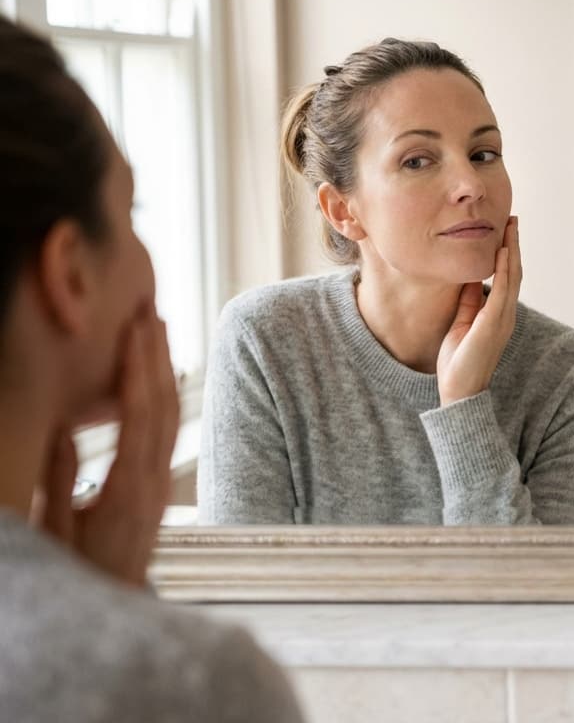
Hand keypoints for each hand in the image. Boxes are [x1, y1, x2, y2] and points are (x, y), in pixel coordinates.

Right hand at [35, 310, 178, 588]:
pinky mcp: (156, 491)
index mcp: (128, 489)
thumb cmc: (74, 577)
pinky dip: (162, 396)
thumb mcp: (55, 531)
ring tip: (156, 330)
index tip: (136, 329)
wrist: (109, 612)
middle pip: (164, 407)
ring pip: (170, 417)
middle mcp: (152, 483)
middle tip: (149, 311)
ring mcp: (159, 487)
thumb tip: (62, 427)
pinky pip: (165, 432)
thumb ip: (58, 481)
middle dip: (157, 356)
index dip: (139, 368)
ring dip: (163, 370)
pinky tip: (158, 376)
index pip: (140, 415)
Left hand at [437, 216, 521, 404]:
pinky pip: (502, 291)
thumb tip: (468, 278)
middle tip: (512, 219)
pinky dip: (504, 270)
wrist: (459, 391)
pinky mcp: (493, 324)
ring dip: (512, 250)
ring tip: (510, 227)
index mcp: (498, 313)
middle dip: (514, 244)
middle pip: (514, 271)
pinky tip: (503, 252)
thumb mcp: (462, 322)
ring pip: (512, 277)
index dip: (507, 252)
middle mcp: (505, 314)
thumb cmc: (459, 361)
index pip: (507, 277)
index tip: (505, 230)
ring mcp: (502, 319)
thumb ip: (468, 301)